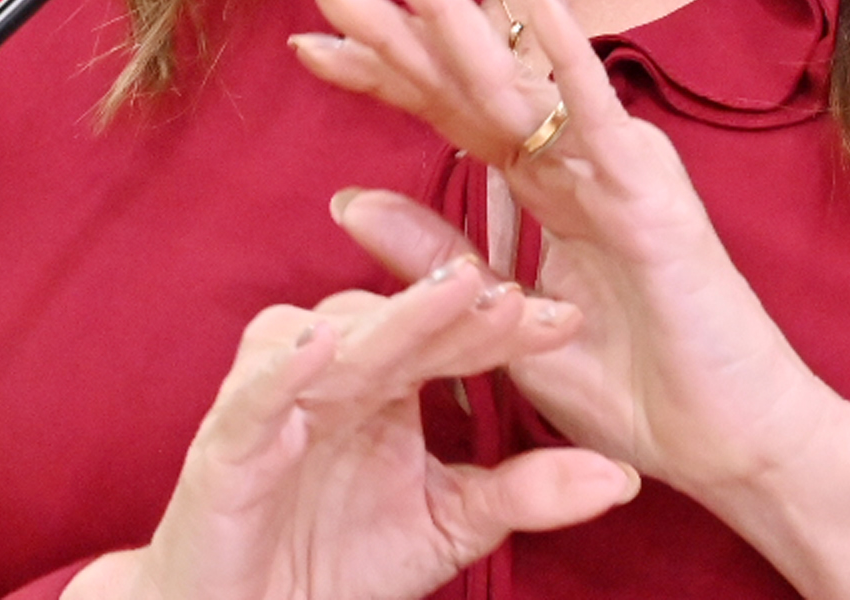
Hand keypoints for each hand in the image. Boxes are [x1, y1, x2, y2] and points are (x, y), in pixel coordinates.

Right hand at [65, 254, 640, 599]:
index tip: (567, 318)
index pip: (449, 337)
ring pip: (333, 339)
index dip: (503, 327)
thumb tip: (623, 476)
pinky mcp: (226, 439)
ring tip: (449, 296)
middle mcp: (330, 371)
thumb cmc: (337, 556)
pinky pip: (256, 393)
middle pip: (396, 323)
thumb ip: (526, 492)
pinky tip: (323, 348)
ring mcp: (275, 396)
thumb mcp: (451, 525)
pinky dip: (285, 369)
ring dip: (389, 321)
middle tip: (516, 292)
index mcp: (384, 379)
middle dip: (457, 308)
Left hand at [290, 0, 849, 599]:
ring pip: (517, 82)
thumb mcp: (501, 324)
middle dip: (397, 29)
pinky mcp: (651, 199)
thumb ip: (436, 259)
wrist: (736, 448)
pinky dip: (572, 60)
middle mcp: (575, 163)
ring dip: (457, 19)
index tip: (307, 40)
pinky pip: (602, 120)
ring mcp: (615, 171)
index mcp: (542, 188)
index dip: (381, 75)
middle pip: (468, 82)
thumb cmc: (643, 393)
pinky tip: (539, 2)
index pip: (446, 112)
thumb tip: (347, 199)